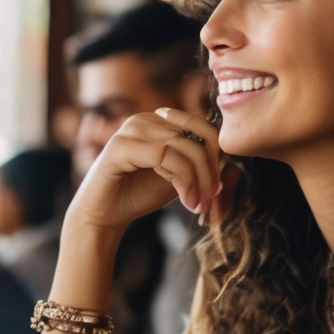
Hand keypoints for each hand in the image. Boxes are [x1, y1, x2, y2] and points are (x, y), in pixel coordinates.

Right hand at [67, 108, 221, 233]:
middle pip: (197, 137)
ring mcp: (131, 129)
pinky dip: (182, 180)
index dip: (216, 158)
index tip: (217, 190)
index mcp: (160, 120)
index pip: (203, 127)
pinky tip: (186, 201)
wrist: (105, 215)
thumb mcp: (179, 177)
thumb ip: (198, 165)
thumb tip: (229, 163)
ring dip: (198, 180)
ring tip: (198, 205)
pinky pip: (164, 156)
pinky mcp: (120, 146)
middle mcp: (145, 118)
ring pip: (184, 147)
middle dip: (210, 172)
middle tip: (211, 201)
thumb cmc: (139, 194)